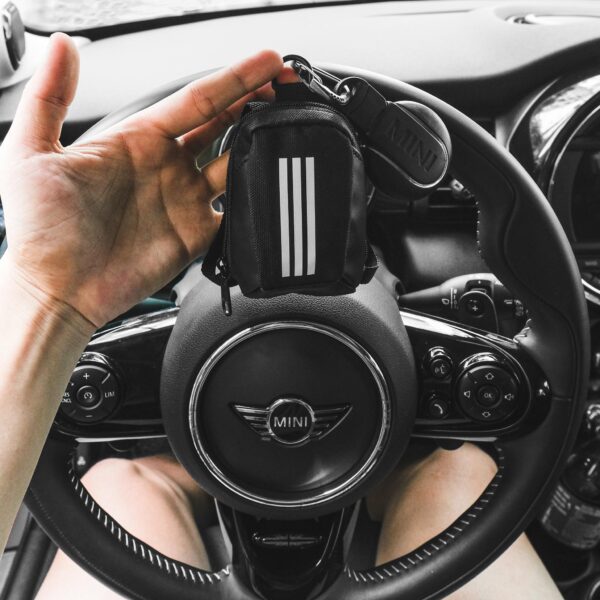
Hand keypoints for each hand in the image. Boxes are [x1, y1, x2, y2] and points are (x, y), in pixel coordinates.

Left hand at [0, 34, 282, 329]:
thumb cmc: (39, 231)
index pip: (195, 100)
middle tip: (284, 85)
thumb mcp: (29, 153)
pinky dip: (251, 197)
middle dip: (255, 101)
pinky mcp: (194, 235)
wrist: (57, 291)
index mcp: (136, 140)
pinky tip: (267, 182)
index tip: (264, 64)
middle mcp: (165, 167)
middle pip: (222, 124)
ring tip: (285, 124)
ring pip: (233, 163)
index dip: (232, 80)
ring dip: (259, 143)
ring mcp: (183, 201)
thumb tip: (64, 46)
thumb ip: (49, 98)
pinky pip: (233, 212)